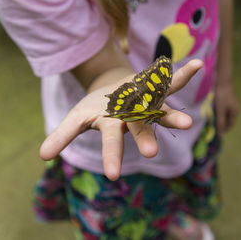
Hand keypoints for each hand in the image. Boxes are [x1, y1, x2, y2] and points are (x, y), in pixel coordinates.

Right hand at [39, 59, 203, 179]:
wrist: (115, 90)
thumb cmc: (98, 107)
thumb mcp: (77, 117)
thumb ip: (63, 135)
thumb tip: (42, 156)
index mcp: (114, 124)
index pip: (110, 143)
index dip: (110, 156)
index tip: (111, 175)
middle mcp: (134, 116)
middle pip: (139, 128)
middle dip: (144, 139)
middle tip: (150, 154)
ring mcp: (147, 101)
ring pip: (161, 108)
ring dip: (173, 116)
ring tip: (189, 124)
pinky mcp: (156, 86)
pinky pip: (171, 80)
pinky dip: (184, 73)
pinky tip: (198, 65)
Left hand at [214, 80, 238, 135]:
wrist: (222, 82)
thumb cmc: (222, 97)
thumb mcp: (220, 111)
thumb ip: (221, 122)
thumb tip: (220, 133)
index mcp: (235, 112)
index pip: (231, 124)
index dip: (225, 129)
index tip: (217, 133)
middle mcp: (234, 108)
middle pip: (228, 120)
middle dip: (222, 124)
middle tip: (213, 128)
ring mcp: (231, 104)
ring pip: (225, 114)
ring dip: (220, 119)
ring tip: (212, 121)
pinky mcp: (226, 100)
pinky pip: (223, 109)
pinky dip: (219, 113)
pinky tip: (213, 112)